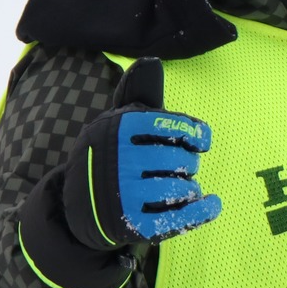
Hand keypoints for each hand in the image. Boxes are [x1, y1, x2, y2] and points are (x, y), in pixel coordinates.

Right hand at [60, 60, 220, 246]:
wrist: (76, 208)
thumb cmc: (108, 160)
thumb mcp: (114, 125)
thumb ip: (138, 96)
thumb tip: (150, 62)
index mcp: (116, 130)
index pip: (171, 127)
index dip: (194, 135)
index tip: (200, 143)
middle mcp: (118, 160)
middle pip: (178, 159)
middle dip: (187, 165)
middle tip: (178, 170)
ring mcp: (123, 195)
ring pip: (180, 188)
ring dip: (189, 189)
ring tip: (180, 189)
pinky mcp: (130, 224)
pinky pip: (178, 218)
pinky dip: (201, 211)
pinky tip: (210, 204)